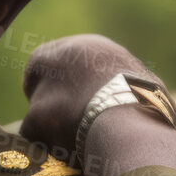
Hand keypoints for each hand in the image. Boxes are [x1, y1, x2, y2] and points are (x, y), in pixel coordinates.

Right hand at [19, 35, 175, 175]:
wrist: (127, 122)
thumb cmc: (71, 118)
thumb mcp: (36, 124)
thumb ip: (29, 122)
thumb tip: (34, 131)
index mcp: (53, 50)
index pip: (34, 69)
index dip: (33, 93)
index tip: (38, 114)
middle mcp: (87, 44)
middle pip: (70, 69)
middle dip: (66, 92)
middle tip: (64, 119)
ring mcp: (120, 56)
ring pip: (99, 77)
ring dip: (93, 96)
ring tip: (93, 123)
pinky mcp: (145, 74)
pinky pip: (124, 88)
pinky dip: (119, 102)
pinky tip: (117, 123)